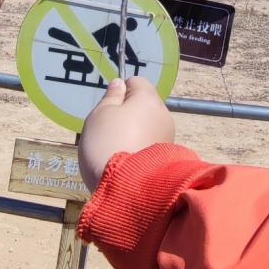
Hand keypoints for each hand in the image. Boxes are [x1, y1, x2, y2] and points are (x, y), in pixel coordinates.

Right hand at [78, 76, 175, 191]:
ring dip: (134, 131)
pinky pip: (150, 143)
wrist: (125, 187)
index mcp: (148, 98)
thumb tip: (120, 84)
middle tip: (109, 130)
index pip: (137, 82)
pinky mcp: (168, 157)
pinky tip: (127, 160)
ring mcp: (168, 136)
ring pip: (148, 125)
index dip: (121, 91)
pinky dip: (139, 147)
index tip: (108, 108)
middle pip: (144, 105)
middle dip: (128, 113)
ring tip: (117, 149)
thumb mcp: (100, 115)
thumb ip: (111, 96)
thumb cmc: (107, 143)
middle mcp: (163, 114)